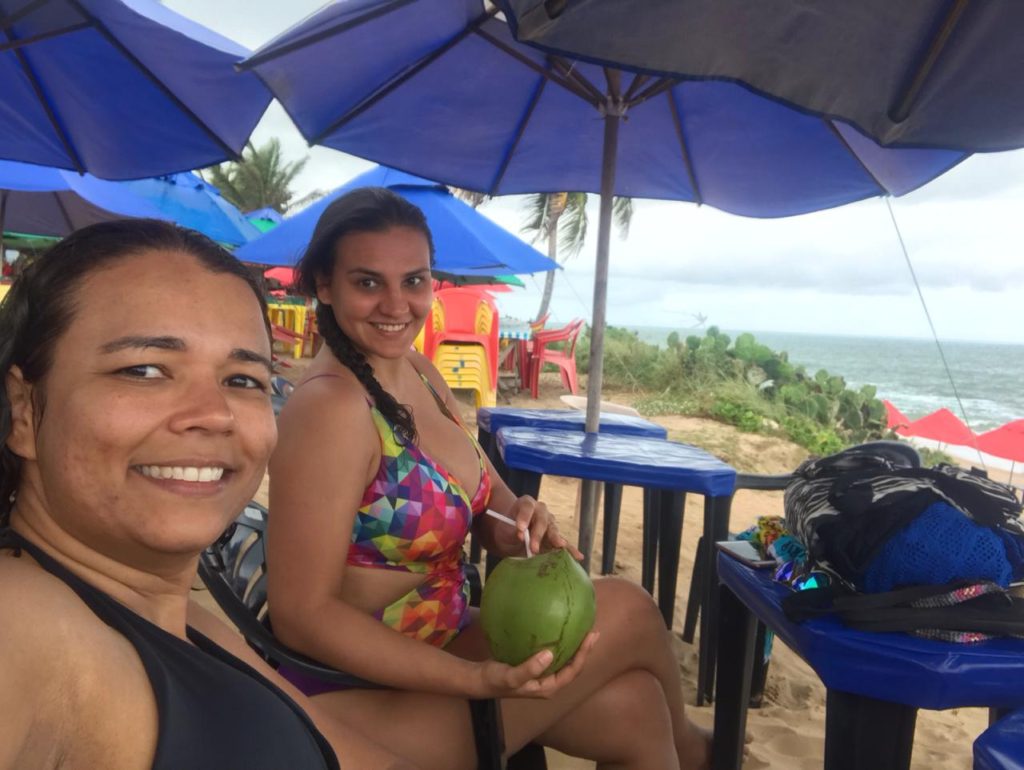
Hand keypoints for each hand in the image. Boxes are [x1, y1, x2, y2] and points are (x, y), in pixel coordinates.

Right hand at [474, 631, 598, 698]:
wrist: (481, 680)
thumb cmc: (496, 680)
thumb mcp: (512, 677)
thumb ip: (529, 669)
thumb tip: (549, 654)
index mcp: (548, 687)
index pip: (572, 671)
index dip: (583, 655)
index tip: (590, 637)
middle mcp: (549, 682)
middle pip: (573, 666)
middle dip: (584, 650)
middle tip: (593, 631)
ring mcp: (543, 674)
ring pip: (565, 660)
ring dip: (575, 646)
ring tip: (582, 629)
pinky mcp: (536, 665)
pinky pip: (554, 653)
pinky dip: (560, 643)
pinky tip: (559, 629)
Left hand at [497, 496, 583, 559]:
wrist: (511, 535)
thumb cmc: (508, 529)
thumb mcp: (505, 528)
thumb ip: (513, 530)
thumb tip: (521, 535)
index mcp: (527, 504)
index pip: (527, 507)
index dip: (524, 517)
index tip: (519, 528)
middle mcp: (541, 511)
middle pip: (542, 521)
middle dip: (538, 535)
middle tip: (533, 547)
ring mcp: (550, 524)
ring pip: (553, 531)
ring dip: (555, 540)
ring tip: (560, 545)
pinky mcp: (555, 537)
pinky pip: (564, 543)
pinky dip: (570, 550)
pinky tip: (578, 556)